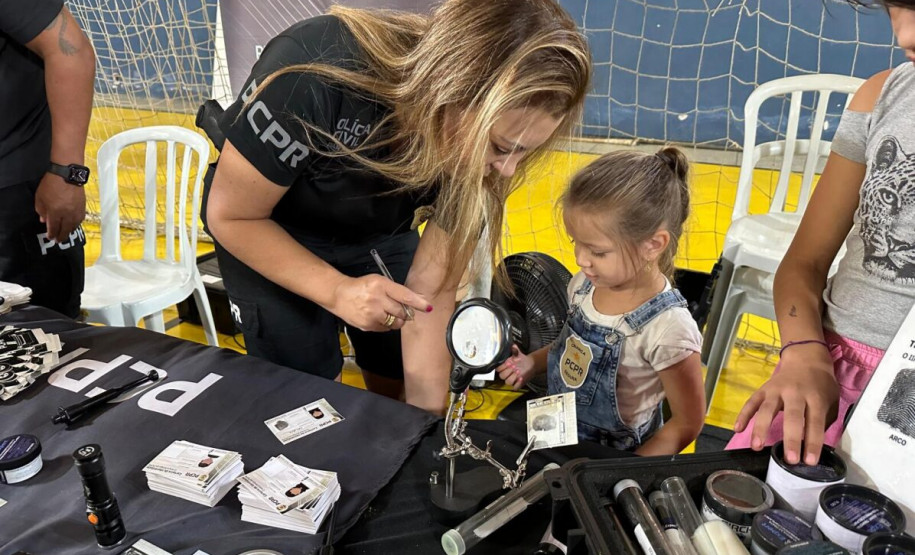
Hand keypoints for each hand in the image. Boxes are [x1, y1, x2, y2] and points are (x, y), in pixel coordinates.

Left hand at [34, 172, 85, 241]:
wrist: (67, 174)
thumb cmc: (50, 185)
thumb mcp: (40, 197)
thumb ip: (41, 210)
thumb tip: (44, 220)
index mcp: (55, 212)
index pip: (53, 228)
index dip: (51, 234)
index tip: (50, 237)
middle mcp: (67, 215)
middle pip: (65, 230)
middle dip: (61, 236)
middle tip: (58, 240)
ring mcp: (76, 211)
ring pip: (74, 226)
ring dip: (69, 231)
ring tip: (66, 233)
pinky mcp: (83, 207)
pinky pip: (80, 220)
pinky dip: (76, 224)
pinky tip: (73, 224)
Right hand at [330, 274, 430, 331]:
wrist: (339, 295)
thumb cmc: (362, 287)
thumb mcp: (379, 281)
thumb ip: (395, 291)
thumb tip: (414, 302)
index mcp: (381, 285)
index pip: (404, 295)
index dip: (418, 303)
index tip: (428, 308)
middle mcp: (377, 299)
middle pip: (401, 312)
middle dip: (404, 313)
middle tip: (400, 310)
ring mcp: (372, 314)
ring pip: (395, 323)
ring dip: (396, 320)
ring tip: (386, 313)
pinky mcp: (367, 325)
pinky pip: (385, 329)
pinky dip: (385, 325)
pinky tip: (377, 317)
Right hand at [496, 345, 535, 389]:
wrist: (530, 365)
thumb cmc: (521, 360)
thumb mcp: (518, 354)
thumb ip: (515, 350)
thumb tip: (513, 346)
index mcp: (504, 366)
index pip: (498, 369)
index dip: (502, 367)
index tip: (509, 363)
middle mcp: (507, 373)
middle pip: (502, 376)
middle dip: (508, 372)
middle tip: (514, 367)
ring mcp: (512, 379)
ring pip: (507, 382)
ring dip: (512, 377)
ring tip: (518, 372)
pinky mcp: (517, 384)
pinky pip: (514, 387)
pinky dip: (517, 384)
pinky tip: (521, 378)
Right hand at [734, 343, 838, 464]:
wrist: (807, 360)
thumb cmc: (821, 386)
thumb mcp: (831, 402)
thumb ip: (823, 421)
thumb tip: (810, 445)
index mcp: (815, 397)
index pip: (815, 422)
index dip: (813, 442)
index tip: (810, 461)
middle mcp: (795, 393)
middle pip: (792, 417)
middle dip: (791, 439)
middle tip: (790, 460)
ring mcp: (776, 390)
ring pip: (767, 409)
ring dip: (760, 428)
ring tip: (756, 447)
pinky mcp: (763, 389)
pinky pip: (751, 402)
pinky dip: (743, 415)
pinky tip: (737, 429)